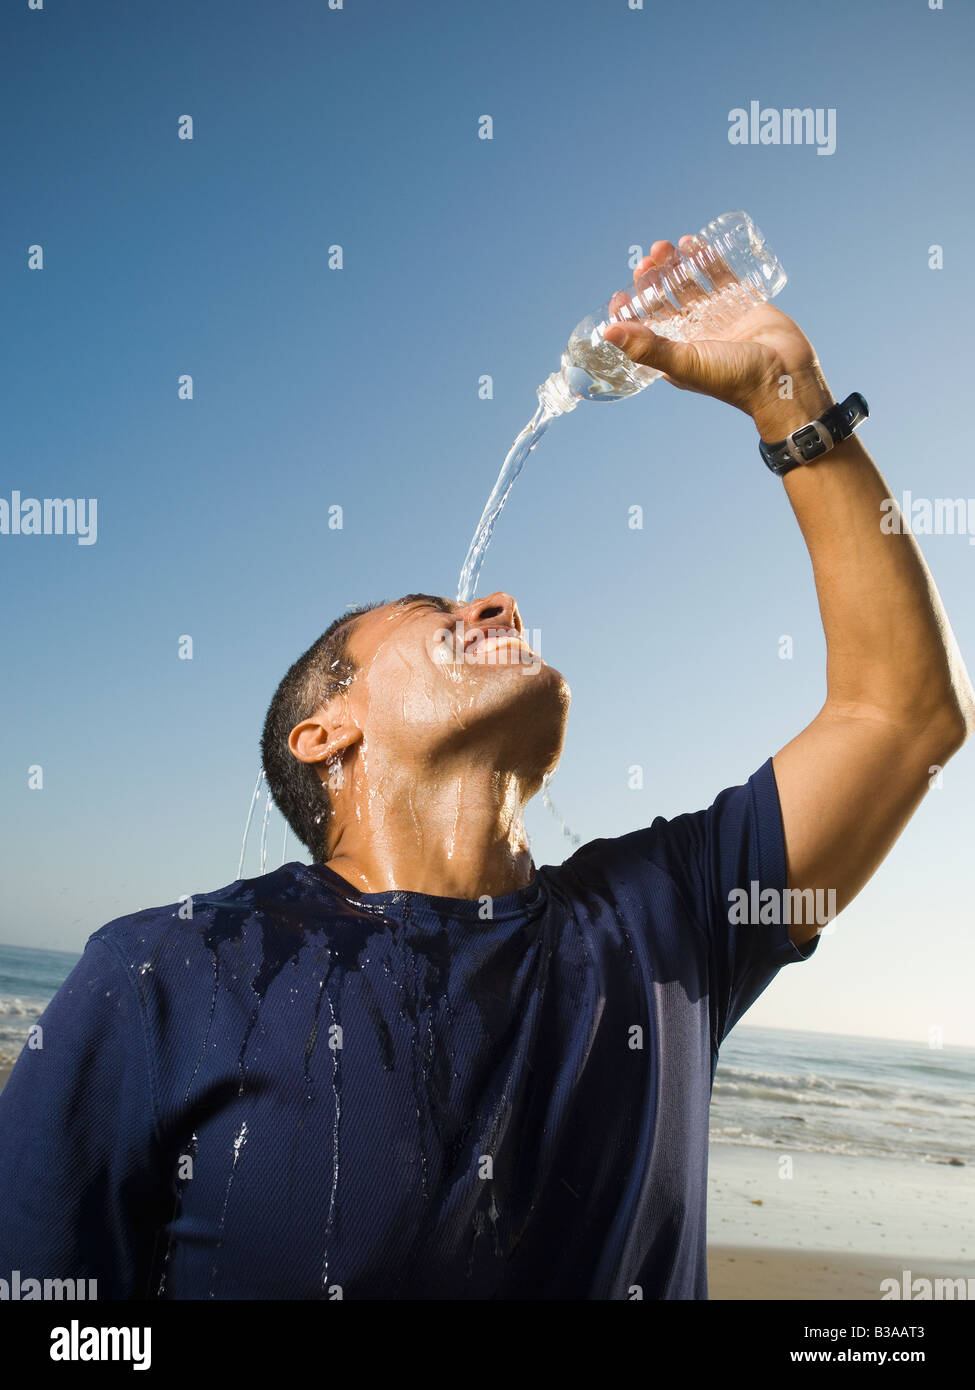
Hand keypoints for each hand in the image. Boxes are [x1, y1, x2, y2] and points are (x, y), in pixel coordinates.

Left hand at [600, 236, 834, 439]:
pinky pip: (720, 276)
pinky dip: (705, 259)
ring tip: (663, 247)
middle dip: (653, 281)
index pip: (645, 330)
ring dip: (674, 266)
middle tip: (645, 262)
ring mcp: (718, 317)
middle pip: (666, 302)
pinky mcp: (742, 302)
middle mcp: (694, 335)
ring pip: (690, 285)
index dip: (630, 312)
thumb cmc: (734, 378)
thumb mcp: (685, 362)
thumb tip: (607, 332)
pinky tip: (691, 243)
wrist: (785, 376)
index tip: (620, 294)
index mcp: (676, 354)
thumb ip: (647, 347)